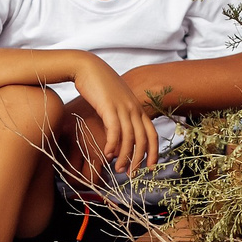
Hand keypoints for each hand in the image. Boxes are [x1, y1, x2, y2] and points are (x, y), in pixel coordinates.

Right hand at [71, 56, 159, 174]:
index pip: (152, 133)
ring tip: (118, 169)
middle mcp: (133, 108)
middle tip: (131, 174)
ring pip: (130, 137)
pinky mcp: (108, 106)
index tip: (150, 167)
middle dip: (139, 160)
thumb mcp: (114, 101)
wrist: (87, 67)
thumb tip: (118, 135)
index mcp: (137, 107)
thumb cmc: (98, 85)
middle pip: (143, 139)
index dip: (154, 151)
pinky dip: (113, 145)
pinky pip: (114, 130)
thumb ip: (120, 116)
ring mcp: (122, 107)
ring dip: (125, 156)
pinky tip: (107, 154)